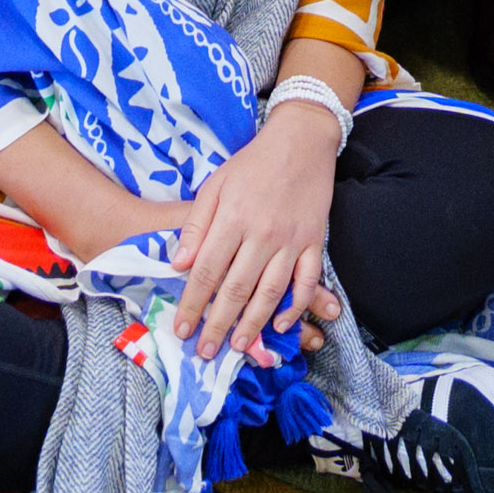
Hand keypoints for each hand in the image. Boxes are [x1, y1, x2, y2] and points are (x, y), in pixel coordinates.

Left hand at [170, 109, 339, 360]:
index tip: (181, 329)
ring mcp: (292, 240)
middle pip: (236, 290)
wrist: (301, 140)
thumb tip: (178, 265)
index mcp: (232, 219)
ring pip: (270, 293)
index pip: (206, 272)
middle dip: (217, 325)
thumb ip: (196, 226)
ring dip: (253, 325)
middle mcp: (262, 234)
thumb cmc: (252, 163)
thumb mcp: (215, 185)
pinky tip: (281, 325)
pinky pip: (307, 282)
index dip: (192, 304)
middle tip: (205, 352)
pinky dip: (295, 307)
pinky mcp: (315, 242)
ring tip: (238, 347)